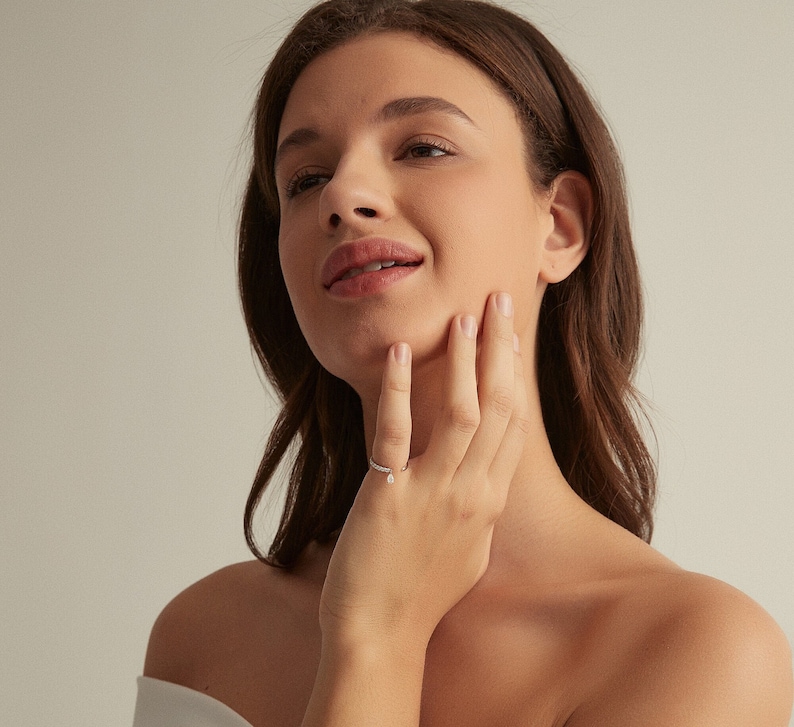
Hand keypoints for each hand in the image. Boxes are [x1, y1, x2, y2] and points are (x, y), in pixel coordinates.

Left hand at [319, 292, 530, 651]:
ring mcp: (433, 493)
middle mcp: (472, 493)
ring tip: (462, 319)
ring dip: (465, 362)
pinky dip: (401, 390)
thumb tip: (481, 482)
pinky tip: (401, 353)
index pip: (513, 425)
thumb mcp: (467, 550)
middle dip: (500, 352)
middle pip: (498, 410)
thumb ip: (477, 508)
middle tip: (498, 304)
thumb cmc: (420, 594)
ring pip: (462, 414)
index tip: (511, 337)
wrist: (381, 635)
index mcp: (489, 503)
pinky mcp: (391, 495)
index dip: (514, 375)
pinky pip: (398, 432)